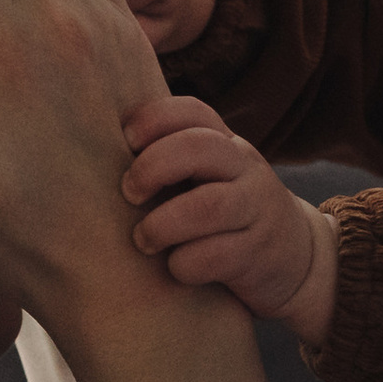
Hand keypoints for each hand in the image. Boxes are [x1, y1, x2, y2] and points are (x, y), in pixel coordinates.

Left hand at [122, 95, 339, 351]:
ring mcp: (257, 210)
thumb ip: (169, 159)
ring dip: (163, 224)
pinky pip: (217, 256)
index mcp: (225, 143)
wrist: (296, 260)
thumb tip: (86, 149)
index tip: (124, 142)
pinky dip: (185, 265)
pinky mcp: (260, 255)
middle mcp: (245, 167)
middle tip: (129, 194)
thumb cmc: (225, 216)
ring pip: (208, 206)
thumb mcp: (206, 177)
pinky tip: (176, 269)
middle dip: (153, 168)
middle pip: (199, 148)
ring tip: (144, 240)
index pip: (190, 111)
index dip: (151, 119)